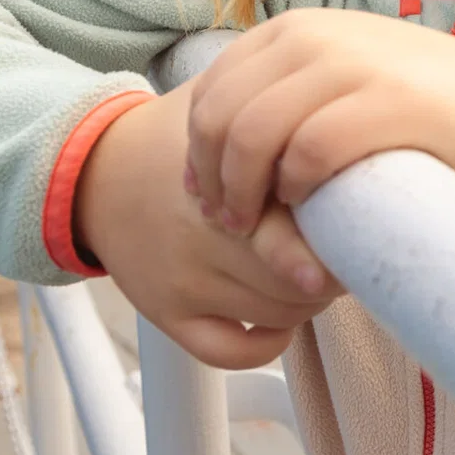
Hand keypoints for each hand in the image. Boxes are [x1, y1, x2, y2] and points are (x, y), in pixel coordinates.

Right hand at [76, 83, 338, 368]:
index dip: (345, 233)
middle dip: (335, 268)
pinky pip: (228, 351)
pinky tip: (280, 322)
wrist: (96, 170)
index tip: (359, 229)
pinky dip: (266, 344)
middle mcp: (211, 232)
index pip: (311, 222)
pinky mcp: (166, 311)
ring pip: (279, 313)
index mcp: (237, 178)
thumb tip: (358, 116)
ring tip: (312, 273)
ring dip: (308, 301)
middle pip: (304, 276)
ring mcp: (187, 277)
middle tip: (342, 251)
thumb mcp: (233, 103)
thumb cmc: (182, 138)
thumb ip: (289, 107)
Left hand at [183, 8, 454, 233]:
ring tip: (254, 224)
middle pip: (222, 117)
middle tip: (227, 220)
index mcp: (291, 29)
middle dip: (212, 178)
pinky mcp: (384, 101)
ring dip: (243, 191)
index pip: (211, 91)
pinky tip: (303, 204)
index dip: (196, 152)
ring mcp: (349, 65)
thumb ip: (279, 93)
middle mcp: (311, 37)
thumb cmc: (402, 100)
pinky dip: (294, 187)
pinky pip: (309, 151)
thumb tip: (210, 148)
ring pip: (254, 134)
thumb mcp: (332, 74)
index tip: (207, 194)